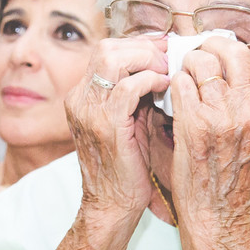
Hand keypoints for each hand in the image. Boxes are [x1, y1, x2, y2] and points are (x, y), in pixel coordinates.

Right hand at [66, 36, 169, 223]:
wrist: (112, 205)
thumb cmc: (126, 168)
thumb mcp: (129, 122)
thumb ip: (139, 94)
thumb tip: (164, 65)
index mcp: (83, 96)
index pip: (106, 50)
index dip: (138, 44)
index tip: (164, 48)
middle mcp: (80, 99)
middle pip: (106, 47)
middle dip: (143, 46)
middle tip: (169, 56)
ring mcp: (88, 111)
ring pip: (112, 58)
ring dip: (147, 59)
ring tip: (167, 70)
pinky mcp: (105, 125)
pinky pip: (127, 87)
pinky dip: (149, 80)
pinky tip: (165, 86)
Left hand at [168, 37, 249, 229]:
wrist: (218, 214)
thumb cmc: (231, 178)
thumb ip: (247, 106)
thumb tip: (227, 74)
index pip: (247, 61)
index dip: (224, 52)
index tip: (210, 54)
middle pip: (231, 51)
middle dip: (207, 45)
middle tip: (192, 53)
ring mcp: (223, 116)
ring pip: (200, 63)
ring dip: (184, 65)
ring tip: (177, 75)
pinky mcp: (195, 125)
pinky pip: (179, 85)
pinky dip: (171, 85)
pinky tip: (168, 97)